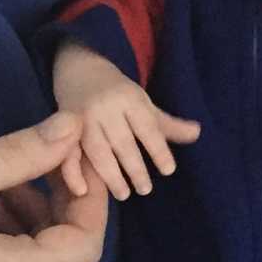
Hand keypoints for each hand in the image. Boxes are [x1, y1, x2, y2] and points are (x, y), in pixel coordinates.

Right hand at [52, 40, 199, 200]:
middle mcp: (105, 107)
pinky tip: (83, 191)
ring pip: (97, 151)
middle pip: (122, 141)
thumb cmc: (117, 92)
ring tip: (124, 194)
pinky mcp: (63, 128)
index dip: (158, 150)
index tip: (168, 170)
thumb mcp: (143, 102)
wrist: (78, 68)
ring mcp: (81, 118)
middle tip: (146, 189)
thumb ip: (166, 123)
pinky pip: (67, 153)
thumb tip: (198, 133)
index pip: (146, 127)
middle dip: (135, 168)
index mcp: (128, 98)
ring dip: (110, 176)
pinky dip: (72, 172)